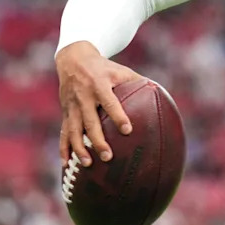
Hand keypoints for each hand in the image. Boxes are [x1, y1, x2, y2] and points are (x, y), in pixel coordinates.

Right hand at [56, 41, 141, 166]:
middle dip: (98, 140)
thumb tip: (161, 93)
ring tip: (89, 164)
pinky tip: (66, 164)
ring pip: (74, 130)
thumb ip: (138, 81)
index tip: (128, 130)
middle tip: (109, 156)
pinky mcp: (65, 113)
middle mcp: (84, 97)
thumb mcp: (120, 70)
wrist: (73, 59)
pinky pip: (63, 132)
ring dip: (80, 148)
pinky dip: (64, 148)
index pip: (110, 103)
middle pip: (90, 122)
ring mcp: (72, 106)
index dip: (118, 116)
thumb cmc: (104, 67)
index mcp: (99, 85)